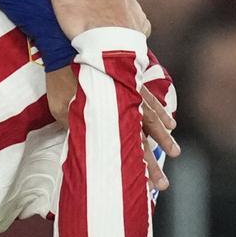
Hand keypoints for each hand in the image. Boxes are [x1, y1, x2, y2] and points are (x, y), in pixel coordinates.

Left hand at [17, 0, 148, 39]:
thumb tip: (133, 15)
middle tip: (88, 22)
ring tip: (75, 21)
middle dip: (84, 3)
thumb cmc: (129, 37)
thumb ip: (135, 12)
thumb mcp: (142, 22)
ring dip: (69, 3)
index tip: (100, 18)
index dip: (100, 4)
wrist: (114, 44)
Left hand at [49, 67, 178, 190]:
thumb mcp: (60, 109)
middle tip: (163, 185)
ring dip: (163, 138)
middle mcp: (124, 107)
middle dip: (152, 165)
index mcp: (108, 116)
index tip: (147, 187)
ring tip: (175, 153)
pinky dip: (160, 111)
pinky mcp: (131, 80)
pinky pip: (150, 98)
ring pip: (152, 120)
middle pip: (143, 140)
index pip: (128, 148)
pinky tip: (170, 123)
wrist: (68, 49)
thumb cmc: (60, 80)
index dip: (138, 169)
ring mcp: (130, 93)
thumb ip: (73, 127)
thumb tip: (80, 142)